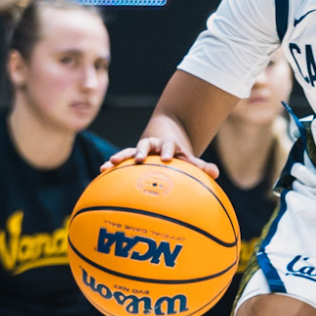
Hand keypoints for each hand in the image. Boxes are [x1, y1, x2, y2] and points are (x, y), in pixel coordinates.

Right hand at [104, 114, 218, 177]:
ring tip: (109, 163)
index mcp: (167, 145)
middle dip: (141, 151)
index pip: (167, 146)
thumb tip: (216, 173)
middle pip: (145, 144)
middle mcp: (151, 145)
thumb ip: (201, 166)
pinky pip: (119, 162)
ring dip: (121, 156)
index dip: (166, 150)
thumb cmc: (178, 157)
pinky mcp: (129, 158)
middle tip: (138, 159)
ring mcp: (139, 150)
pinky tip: (100, 172)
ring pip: (128, 151)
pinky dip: (110, 166)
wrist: (164, 143)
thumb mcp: (190, 160)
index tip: (166, 158)